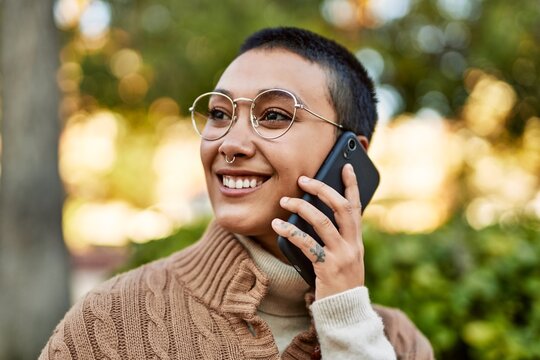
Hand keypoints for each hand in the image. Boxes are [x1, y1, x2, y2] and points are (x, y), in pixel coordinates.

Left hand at [271, 163, 364, 299]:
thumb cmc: (340, 283)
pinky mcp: (327, 268)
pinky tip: (277, 226)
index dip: (351, 185)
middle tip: (303, 179)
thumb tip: (314, 213)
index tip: (345, 166)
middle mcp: (353, 245)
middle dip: (322, 189)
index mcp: (357, 241)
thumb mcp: (344, 258)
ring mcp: (341, 256)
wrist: (345, 313)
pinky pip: (306, 244)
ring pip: (322, 222)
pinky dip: (290, 232)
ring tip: (284, 201)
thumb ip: (336, 238)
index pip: (356, 206)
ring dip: (302, 207)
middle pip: (341, 207)